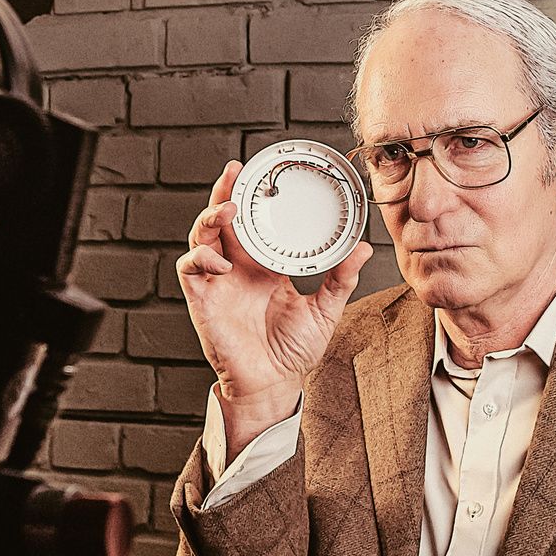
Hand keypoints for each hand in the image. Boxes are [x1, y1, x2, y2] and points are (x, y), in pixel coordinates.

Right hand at [176, 160, 373, 452]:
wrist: (274, 384)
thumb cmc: (293, 351)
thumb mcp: (324, 309)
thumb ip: (341, 278)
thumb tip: (364, 248)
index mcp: (263, 265)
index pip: (252, 221)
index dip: (251, 196)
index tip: (260, 171)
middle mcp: (237, 267)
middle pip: (222, 219)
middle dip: (224, 192)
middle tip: (235, 171)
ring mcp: (218, 281)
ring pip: (202, 237)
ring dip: (210, 218)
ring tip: (227, 209)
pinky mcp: (203, 300)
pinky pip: (191, 269)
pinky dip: (201, 259)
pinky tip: (221, 262)